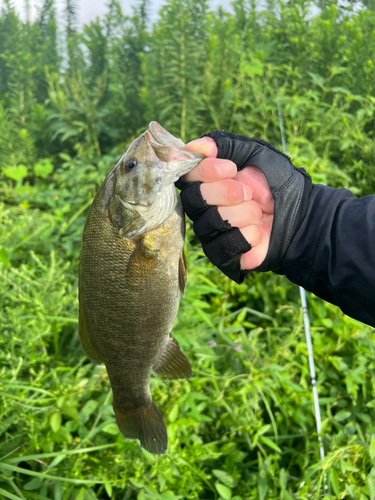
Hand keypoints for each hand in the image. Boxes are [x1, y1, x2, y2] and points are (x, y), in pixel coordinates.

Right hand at [183, 137, 273, 269]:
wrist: (301, 216)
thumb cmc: (277, 183)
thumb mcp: (255, 154)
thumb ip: (225, 145)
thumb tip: (197, 146)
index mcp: (205, 183)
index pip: (186, 177)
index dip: (205, 172)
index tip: (231, 168)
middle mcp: (202, 209)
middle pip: (193, 201)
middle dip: (225, 193)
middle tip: (248, 192)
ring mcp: (210, 233)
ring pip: (211, 224)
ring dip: (242, 214)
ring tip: (258, 213)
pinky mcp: (222, 255)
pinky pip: (223, 246)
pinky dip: (247, 236)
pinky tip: (258, 232)